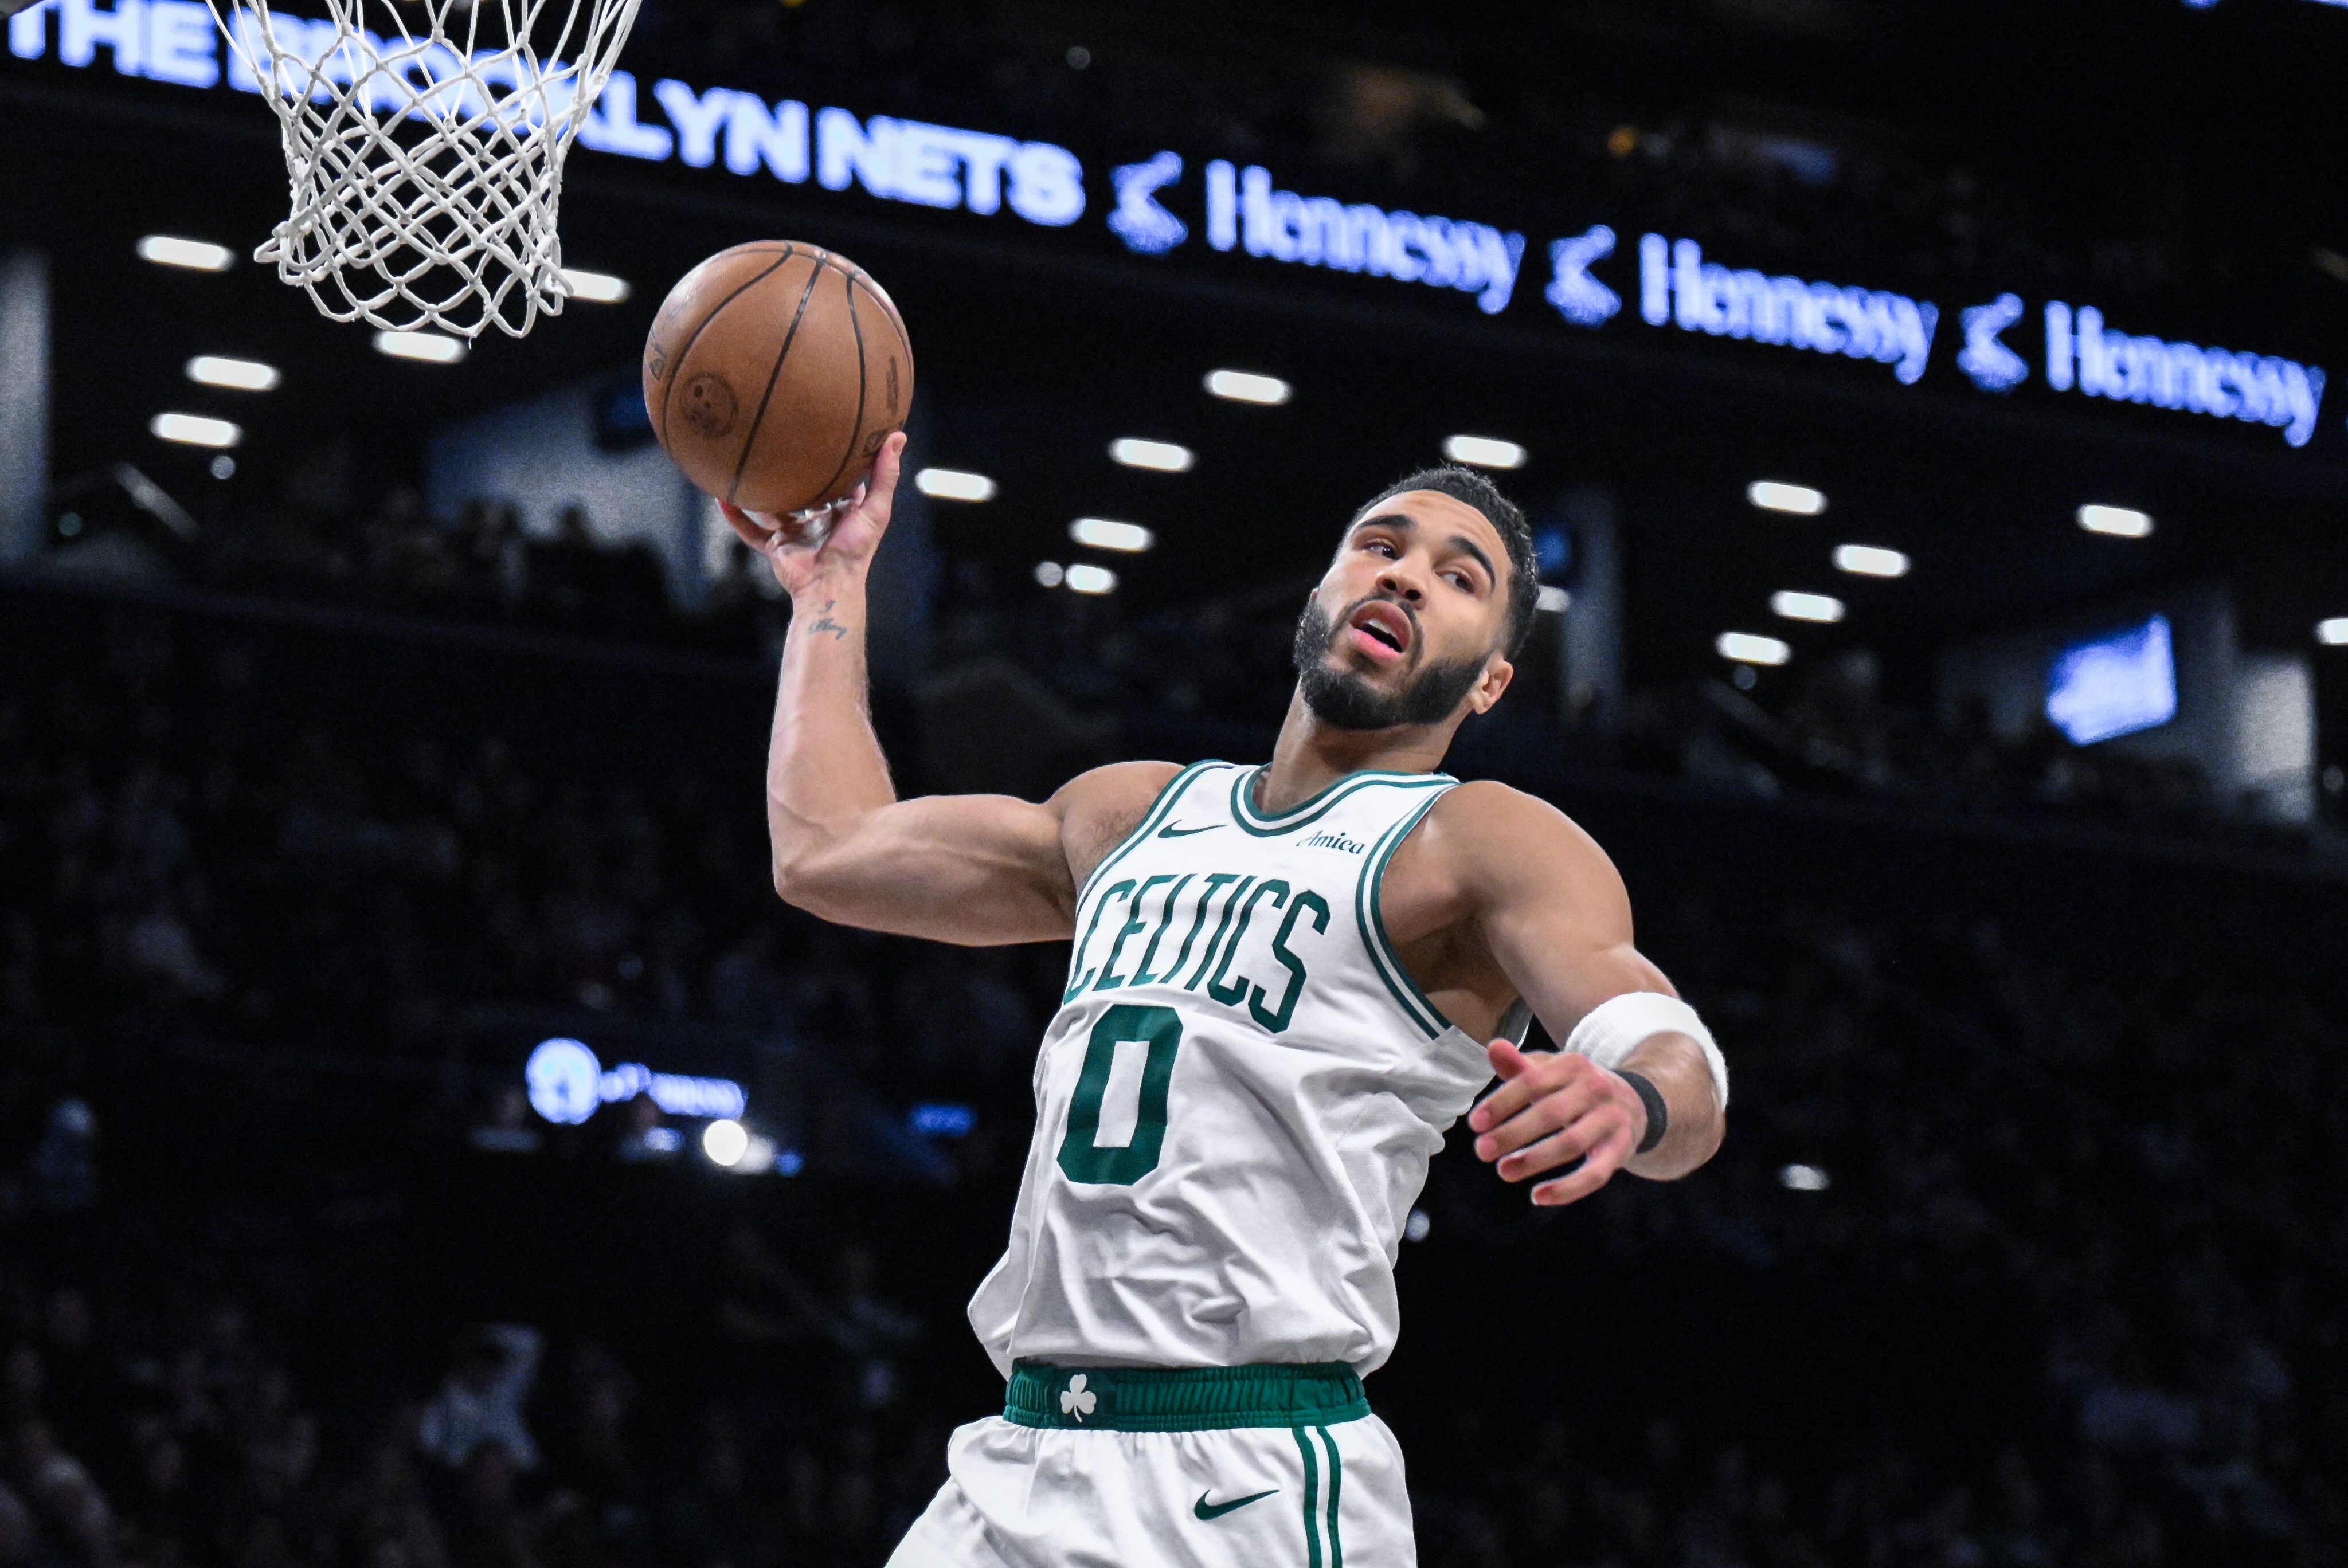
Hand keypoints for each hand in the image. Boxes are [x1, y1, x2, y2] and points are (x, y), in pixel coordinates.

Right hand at [718, 431, 906, 600]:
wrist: (828, 584)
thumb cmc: (856, 549)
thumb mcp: (876, 508)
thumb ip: (885, 475)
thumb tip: (898, 436)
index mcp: (843, 512)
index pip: (841, 482)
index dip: (838, 462)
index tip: (831, 435)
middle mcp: (818, 521)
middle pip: (804, 492)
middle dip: (794, 472)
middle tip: (782, 441)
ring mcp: (795, 533)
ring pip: (773, 508)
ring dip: (760, 491)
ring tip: (747, 463)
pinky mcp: (775, 547)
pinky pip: (750, 530)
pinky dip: (736, 517)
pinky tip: (722, 497)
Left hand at [1467, 1041, 1646, 1205]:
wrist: (1634, 1102)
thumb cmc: (1576, 1088)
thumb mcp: (1551, 1071)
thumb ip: (1520, 1065)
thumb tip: (1493, 1047)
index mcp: (1572, 1065)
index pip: (1532, 1082)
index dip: (1502, 1102)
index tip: (1475, 1123)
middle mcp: (1595, 1089)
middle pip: (1550, 1113)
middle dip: (1513, 1134)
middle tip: (1481, 1151)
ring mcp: (1611, 1120)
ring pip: (1571, 1144)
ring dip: (1535, 1160)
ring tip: (1503, 1171)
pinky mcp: (1621, 1149)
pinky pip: (1596, 1174)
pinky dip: (1568, 1189)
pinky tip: (1539, 1196)